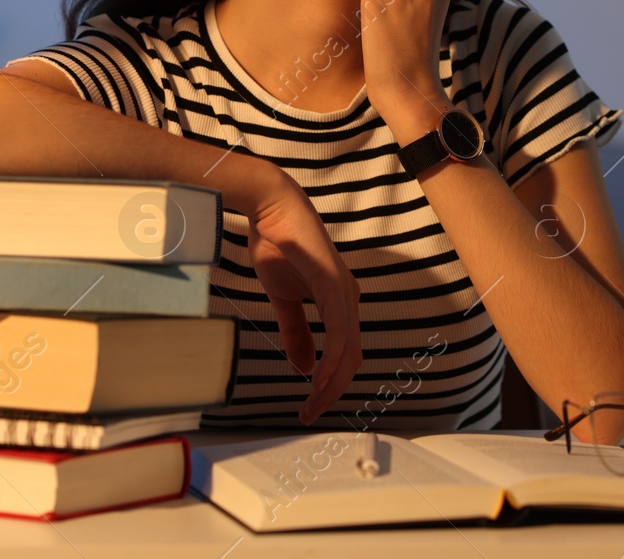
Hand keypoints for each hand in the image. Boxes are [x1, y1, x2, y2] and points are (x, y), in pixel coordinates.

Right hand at [237, 161, 362, 424]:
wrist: (270, 208)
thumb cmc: (278, 245)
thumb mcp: (284, 298)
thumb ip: (296, 332)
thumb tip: (304, 368)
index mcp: (340, 302)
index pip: (344, 354)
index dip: (330, 384)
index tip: (309, 405)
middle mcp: (349, 298)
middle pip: (352, 359)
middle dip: (332, 392)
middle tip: (309, 414)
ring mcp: (344, 291)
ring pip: (349, 351)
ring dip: (331, 383)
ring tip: (312, 404)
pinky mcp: (334, 285)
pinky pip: (339, 332)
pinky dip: (331, 360)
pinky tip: (318, 378)